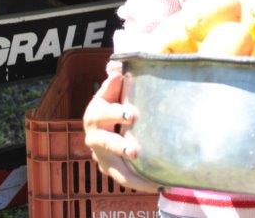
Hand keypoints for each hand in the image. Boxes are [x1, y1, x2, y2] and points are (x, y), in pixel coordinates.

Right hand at [83, 63, 160, 191]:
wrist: (106, 122)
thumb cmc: (115, 100)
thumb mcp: (114, 89)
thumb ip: (115, 81)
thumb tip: (117, 69)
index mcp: (96, 113)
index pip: (102, 113)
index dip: (116, 113)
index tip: (133, 115)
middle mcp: (95, 136)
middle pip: (104, 143)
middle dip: (119, 146)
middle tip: (135, 151)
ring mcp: (102, 155)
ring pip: (112, 166)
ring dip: (129, 173)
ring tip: (150, 179)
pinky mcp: (112, 169)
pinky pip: (124, 179)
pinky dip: (139, 183)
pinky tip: (159, 185)